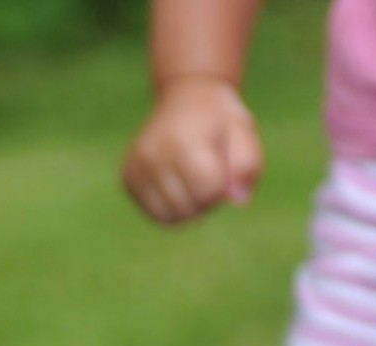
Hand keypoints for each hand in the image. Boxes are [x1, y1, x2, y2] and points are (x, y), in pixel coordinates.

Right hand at [121, 78, 262, 223]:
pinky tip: (177, 184)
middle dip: (206, 201)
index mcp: (181, 141)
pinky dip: (172, 208)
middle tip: (208, 173)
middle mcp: (153, 155)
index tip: (222, 166)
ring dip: (190, 208)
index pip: (208, 192)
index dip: (223, 187)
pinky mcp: (127, 178)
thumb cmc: (219, 120)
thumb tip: (237, 200)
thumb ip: (247, 166)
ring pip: (170, 218)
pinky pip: (156, 214)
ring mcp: (136, 167)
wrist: (185, 97)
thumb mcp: (244, 132)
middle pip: (189, 209)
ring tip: (193, 181)